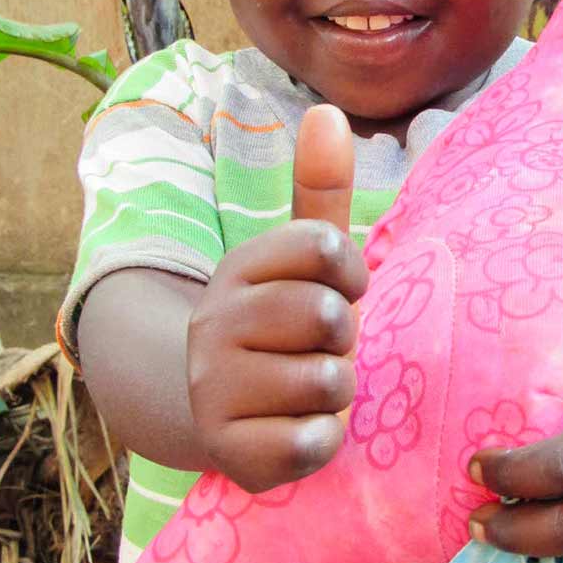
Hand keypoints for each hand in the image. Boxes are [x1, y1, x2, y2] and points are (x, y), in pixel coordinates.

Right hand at [185, 105, 368, 493]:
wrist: (211, 411)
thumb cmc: (281, 326)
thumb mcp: (299, 260)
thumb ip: (320, 189)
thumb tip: (328, 110)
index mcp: (239, 268)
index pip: (326, 247)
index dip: (351, 276)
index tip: (339, 293)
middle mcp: (215, 325)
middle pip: (329, 317)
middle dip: (343, 340)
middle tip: (319, 351)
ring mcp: (214, 391)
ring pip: (328, 382)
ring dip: (336, 392)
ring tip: (307, 390)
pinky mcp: (231, 452)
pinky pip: (314, 441)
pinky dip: (323, 439)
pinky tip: (298, 429)